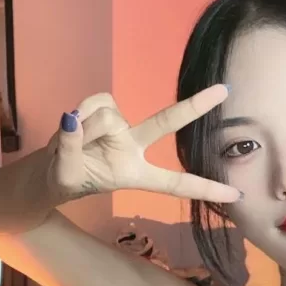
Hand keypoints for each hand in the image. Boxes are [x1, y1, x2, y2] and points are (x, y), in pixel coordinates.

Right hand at [47, 86, 240, 204]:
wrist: (48, 170)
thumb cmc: (65, 179)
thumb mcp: (65, 175)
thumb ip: (70, 148)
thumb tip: (73, 120)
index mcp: (134, 174)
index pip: (175, 183)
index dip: (205, 188)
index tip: (237, 196)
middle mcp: (134, 147)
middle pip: (166, 122)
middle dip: (195, 106)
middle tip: (225, 89)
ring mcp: (120, 127)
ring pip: (109, 117)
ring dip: (85, 130)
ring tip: (71, 144)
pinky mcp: (105, 109)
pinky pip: (97, 102)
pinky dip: (80, 111)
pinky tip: (71, 124)